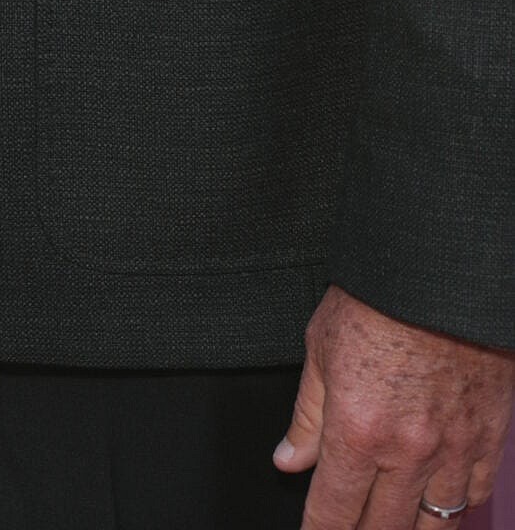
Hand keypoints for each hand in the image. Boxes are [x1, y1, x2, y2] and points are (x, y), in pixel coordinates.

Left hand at [275, 284, 514, 526]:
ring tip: (391, 526)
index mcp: (358, 429)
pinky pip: (472, 495)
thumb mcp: (321, 348)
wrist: (441, 271)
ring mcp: (452, 449)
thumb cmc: (379, 298)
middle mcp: (407, 451)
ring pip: (433, 525)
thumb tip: (290, 459)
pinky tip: (437, 504)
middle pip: (383, 529)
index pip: (334, 510)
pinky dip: (453, 507)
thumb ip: (307, 415)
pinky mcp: (486, 439)